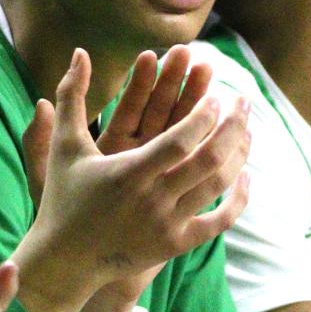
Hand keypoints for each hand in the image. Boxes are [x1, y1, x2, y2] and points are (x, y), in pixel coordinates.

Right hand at [15, 49, 250, 311]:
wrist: (66, 260)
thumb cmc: (64, 198)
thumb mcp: (64, 147)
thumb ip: (72, 97)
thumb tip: (79, 52)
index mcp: (127, 172)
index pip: (180, 140)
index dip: (204, 116)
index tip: (218, 96)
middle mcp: (151, 199)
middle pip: (208, 160)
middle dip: (233, 127)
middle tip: (244, 101)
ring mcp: (167, 224)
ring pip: (217, 186)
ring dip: (238, 154)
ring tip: (246, 129)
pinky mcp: (176, 244)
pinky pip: (220, 221)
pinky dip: (238, 198)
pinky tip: (245, 175)